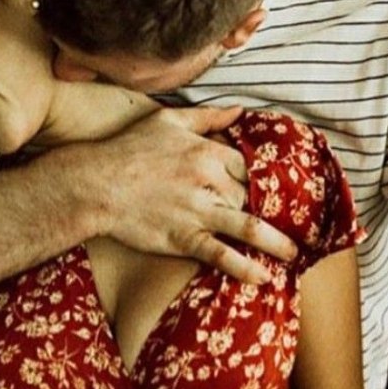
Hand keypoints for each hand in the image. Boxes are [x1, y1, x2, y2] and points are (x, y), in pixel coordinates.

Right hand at [94, 105, 298, 283]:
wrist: (94, 184)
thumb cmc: (127, 149)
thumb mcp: (168, 121)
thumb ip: (207, 117)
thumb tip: (239, 111)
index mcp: (208, 151)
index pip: (249, 168)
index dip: (259, 182)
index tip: (267, 194)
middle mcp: (209, 181)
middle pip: (250, 198)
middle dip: (265, 212)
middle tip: (285, 226)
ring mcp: (197, 212)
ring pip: (249, 227)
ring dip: (276, 243)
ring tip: (293, 255)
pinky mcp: (182, 238)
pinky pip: (221, 254)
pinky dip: (244, 267)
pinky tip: (262, 277)